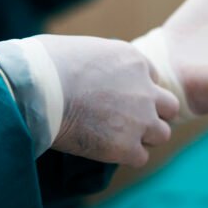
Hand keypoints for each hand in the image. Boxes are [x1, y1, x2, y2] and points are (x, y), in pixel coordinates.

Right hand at [0, 35, 178, 166]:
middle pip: (169, 107)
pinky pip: (141, 157)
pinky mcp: (127, 146)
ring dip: (143, 137)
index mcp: (135, 61)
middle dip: (152, 114)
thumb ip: (101, 64)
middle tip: (128, 121)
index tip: (117, 98)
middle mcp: (145, 89)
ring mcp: (140, 119)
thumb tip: (92, 75)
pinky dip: (126, 156)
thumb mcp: (84, 50)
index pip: (152, 80)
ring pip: (162, 134)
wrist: (39, 89)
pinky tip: (106, 151)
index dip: (137, 91)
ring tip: (117, 139)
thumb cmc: (46, 65)